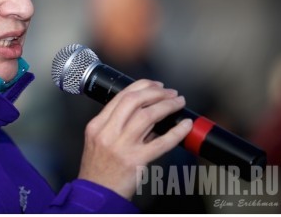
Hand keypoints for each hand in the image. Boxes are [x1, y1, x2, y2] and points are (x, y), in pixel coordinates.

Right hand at [77, 79, 192, 199]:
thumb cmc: (99, 169)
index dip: (142, 86)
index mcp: (97, 125)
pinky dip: (177, 132)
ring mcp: (121, 146)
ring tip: (179, 103)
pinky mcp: (135, 161)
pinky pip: (161, 142)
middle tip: (170, 92)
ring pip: (148, 116)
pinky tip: (185, 126)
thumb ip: (118, 126)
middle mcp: (107, 132)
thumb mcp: (100, 141)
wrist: (96, 194)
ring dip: (167, 106)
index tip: (155, 85)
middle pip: (134, 101)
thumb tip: (149, 113)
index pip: (121, 96)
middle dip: (156, 92)